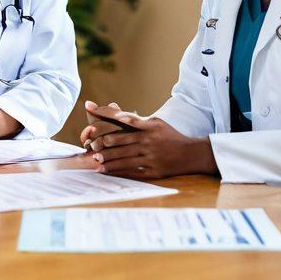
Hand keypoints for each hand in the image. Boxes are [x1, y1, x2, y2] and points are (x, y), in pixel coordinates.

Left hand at [82, 101, 217, 179]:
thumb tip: (116, 113)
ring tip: (95, 160)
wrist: (191, 154)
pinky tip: (107, 171)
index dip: (105, 114)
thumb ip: (136, 120)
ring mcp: (150, 157)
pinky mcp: (153, 171)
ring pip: (124, 158)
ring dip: (108, 159)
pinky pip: (132, 171)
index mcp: (148, 126)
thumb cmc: (169, 135)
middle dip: (103, 143)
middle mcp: (148, 141)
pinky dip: (118, 171)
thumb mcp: (155, 122)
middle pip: (120, 141)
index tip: (89, 108)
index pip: (122, 118)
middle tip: (90, 145)